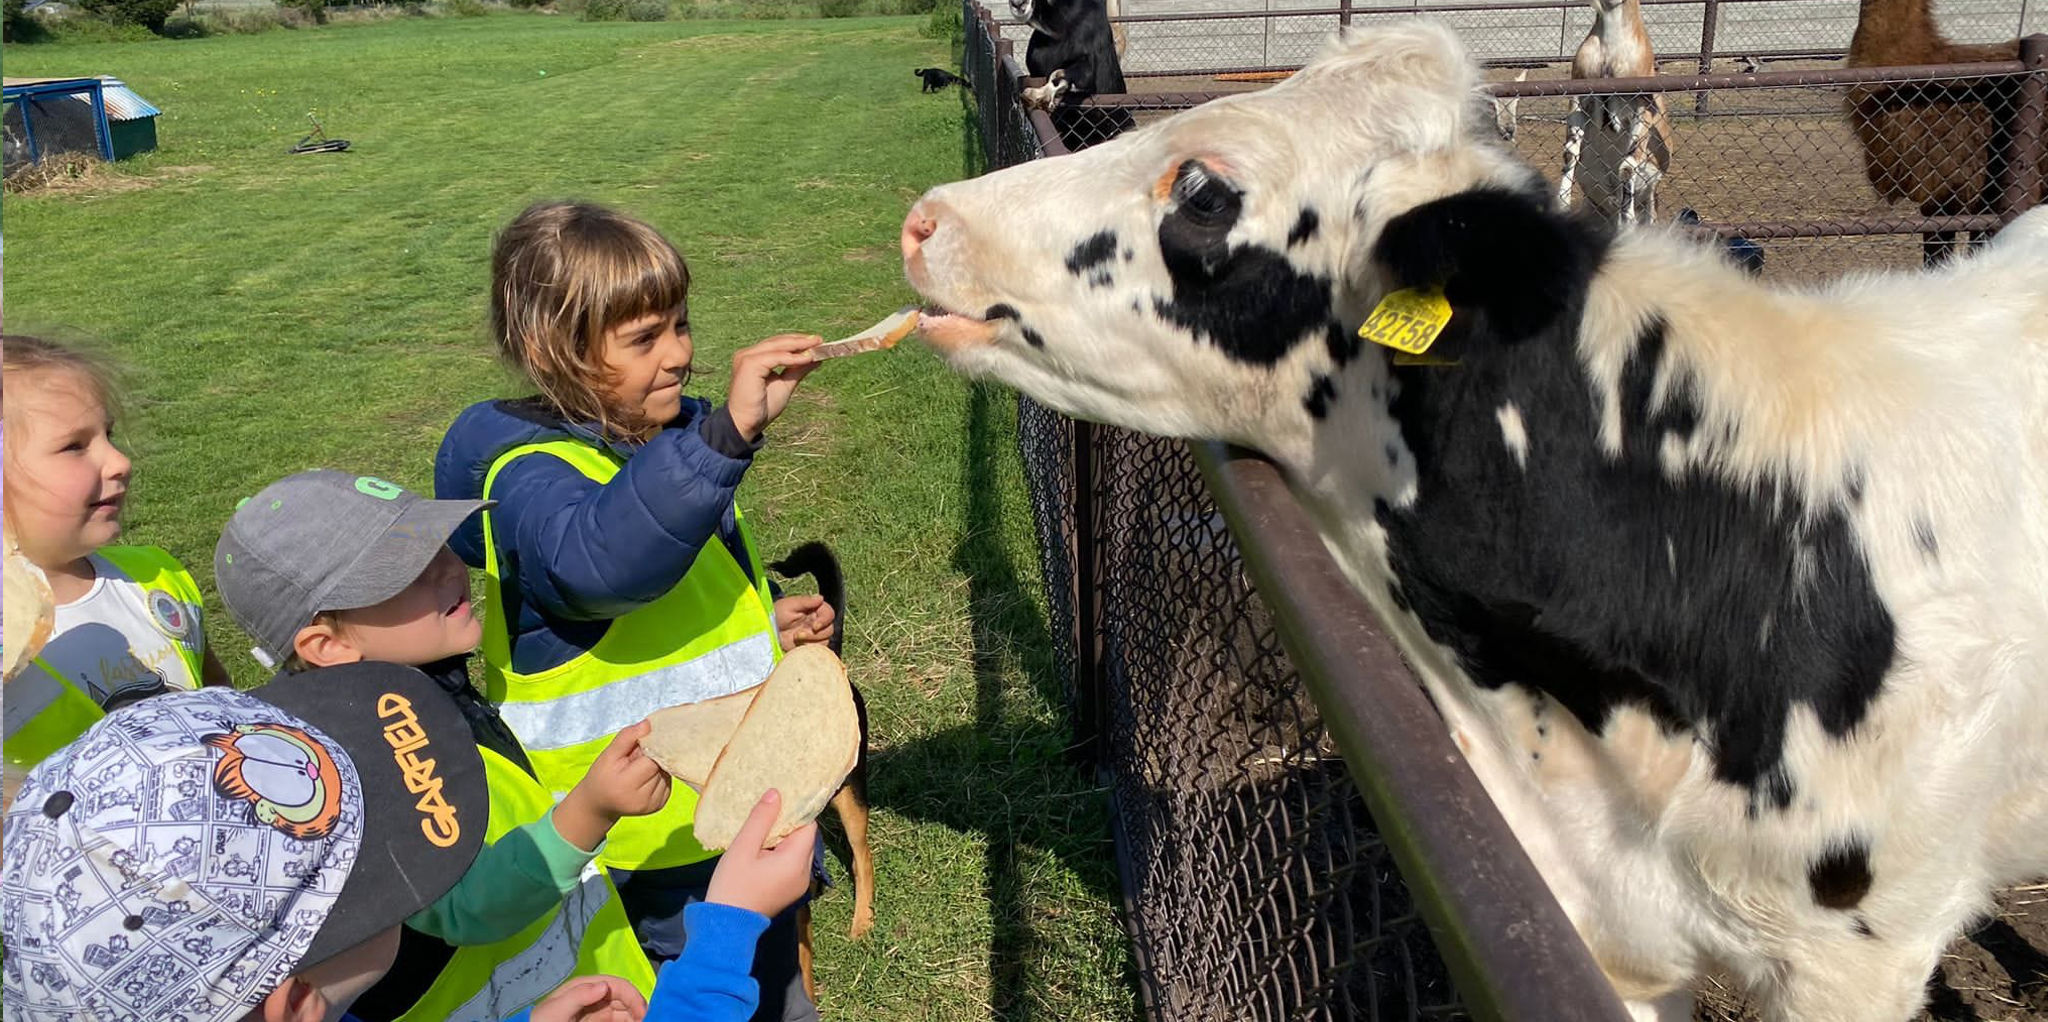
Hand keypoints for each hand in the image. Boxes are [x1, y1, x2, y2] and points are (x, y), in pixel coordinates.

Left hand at [529, 975, 646, 1021]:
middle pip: (623, 998)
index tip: (643, 1013)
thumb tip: (604, 985)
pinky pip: (618, 1021)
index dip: (632, 996)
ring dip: (635, 1017)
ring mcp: (595, 1013)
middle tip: (648, 1021)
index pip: (615, 985)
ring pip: (623, 1011)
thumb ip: (578, 996)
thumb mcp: (554, 1012)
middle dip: (637, 1007)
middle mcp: (593, 998)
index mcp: (584, 988)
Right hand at [553, 721, 670, 851]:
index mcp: (628, 785)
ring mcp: (653, 804)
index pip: (652, 759)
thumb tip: (649, 724)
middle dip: (652, 756)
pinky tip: (645, 776)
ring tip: (638, 768)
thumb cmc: (602, 776)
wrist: (599, 804)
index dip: (649, 747)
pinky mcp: (660, 804)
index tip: (639, 745)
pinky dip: (659, 775)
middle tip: (636, 758)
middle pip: (661, 766)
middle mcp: (643, 798)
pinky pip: (667, 781)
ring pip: (666, 773)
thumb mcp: (608, 754)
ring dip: (657, 766)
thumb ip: (627, 737)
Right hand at [706, 790, 817, 917]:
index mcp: (797, 861)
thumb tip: (776, 793)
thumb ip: (761, 819)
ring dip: (782, 840)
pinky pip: (791, 864)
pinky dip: (780, 854)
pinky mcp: (790, 892)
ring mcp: (799, 885)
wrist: (726, 927)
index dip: (796, 810)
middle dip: (788, 824)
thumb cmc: (732, 885)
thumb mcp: (743, 847)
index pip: (808, 826)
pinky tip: (760, 851)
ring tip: (760, 832)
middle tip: (765, 815)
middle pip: (804, 839)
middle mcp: (804, 873)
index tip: (778, 801)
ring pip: (797, 851)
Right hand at [726, 334, 821, 441]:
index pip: (778, 344)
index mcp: (754, 358)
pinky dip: (793, 358)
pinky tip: (807, 358)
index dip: (798, 342)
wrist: (746, 424)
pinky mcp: (749, 364)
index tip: (818, 342)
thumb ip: (797, 370)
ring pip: (777, 346)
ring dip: (799, 346)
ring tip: (817, 347)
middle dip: (801, 340)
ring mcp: (747, 357)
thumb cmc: (762, 408)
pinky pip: (775, 357)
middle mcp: (748, 354)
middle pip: (778, 341)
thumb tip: (815, 358)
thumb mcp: (785, 385)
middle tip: (820, 340)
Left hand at [773, 594, 834, 651]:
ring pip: (825, 640)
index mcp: (813, 610)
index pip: (829, 613)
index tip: (815, 626)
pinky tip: (798, 647)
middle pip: (829, 629)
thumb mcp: (788, 605)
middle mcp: (816, 622)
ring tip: (796, 639)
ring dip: (812, 642)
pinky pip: (818, 650)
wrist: (765, 632)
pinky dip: (809, 649)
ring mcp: (813, 635)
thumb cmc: (775, 615)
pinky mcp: (808, 646)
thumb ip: (805, 601)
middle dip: (815, 634)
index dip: (825, 620)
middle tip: (798, 635)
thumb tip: (820, 598)